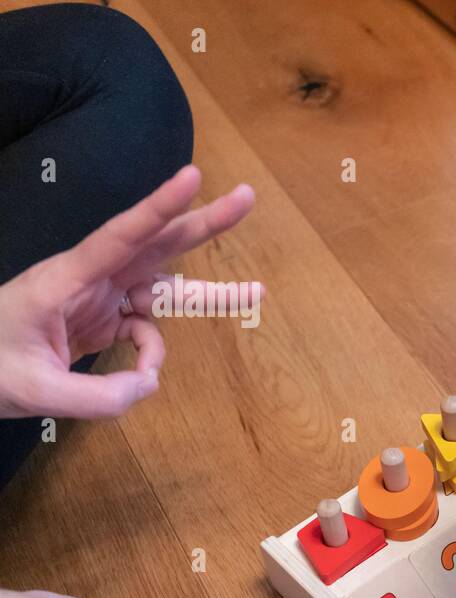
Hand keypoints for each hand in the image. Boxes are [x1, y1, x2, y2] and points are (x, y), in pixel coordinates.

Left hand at [0, 164, 259, 419]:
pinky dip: (151, 356)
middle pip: (156, 244)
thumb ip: (98, 396)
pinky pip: (146, 332)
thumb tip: (148, 387)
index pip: (120, 236)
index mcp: (65, 279)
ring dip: (206, 295)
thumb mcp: (34, 391)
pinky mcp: (104, 320)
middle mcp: (89, 278)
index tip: (193, 176)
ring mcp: (99, 298)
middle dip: (202, 223)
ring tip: (255, 293)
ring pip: (164, 287)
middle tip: (246, 198)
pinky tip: (142, 377)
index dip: (159, 207)